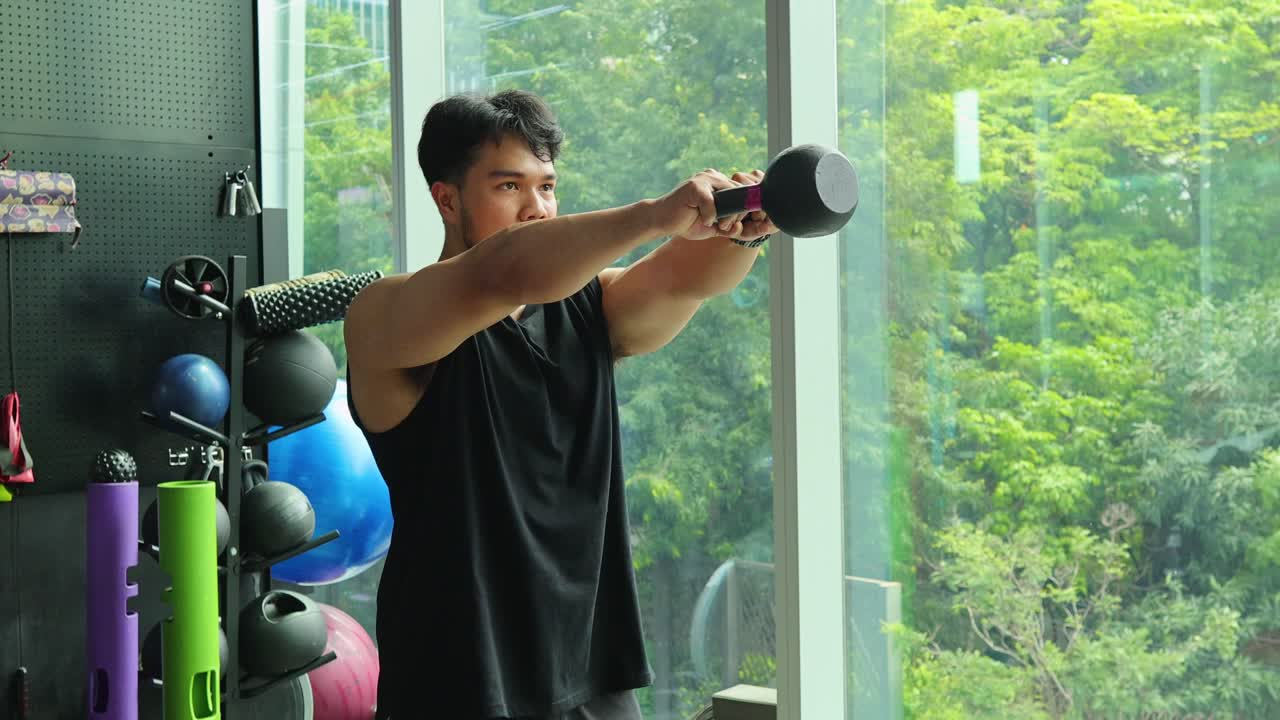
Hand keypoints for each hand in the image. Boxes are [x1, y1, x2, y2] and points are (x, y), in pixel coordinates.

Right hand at [652, 168, 776, 240]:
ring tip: (718, 226)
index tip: (743, 224)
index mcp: (720, 184)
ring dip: (726, 215)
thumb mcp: (713, 227)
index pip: (743, 193)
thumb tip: (746, 229)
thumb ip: (730, 227)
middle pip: (739, 193)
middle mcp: (714, 177)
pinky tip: (705, 221)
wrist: (662, 220)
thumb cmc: (687, 222)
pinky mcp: (694, 186)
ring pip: (728, 195)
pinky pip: (711, 201)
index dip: (747, 210)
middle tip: (726, 228)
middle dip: (738, 214)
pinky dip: (710, 215)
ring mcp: (704, 178)